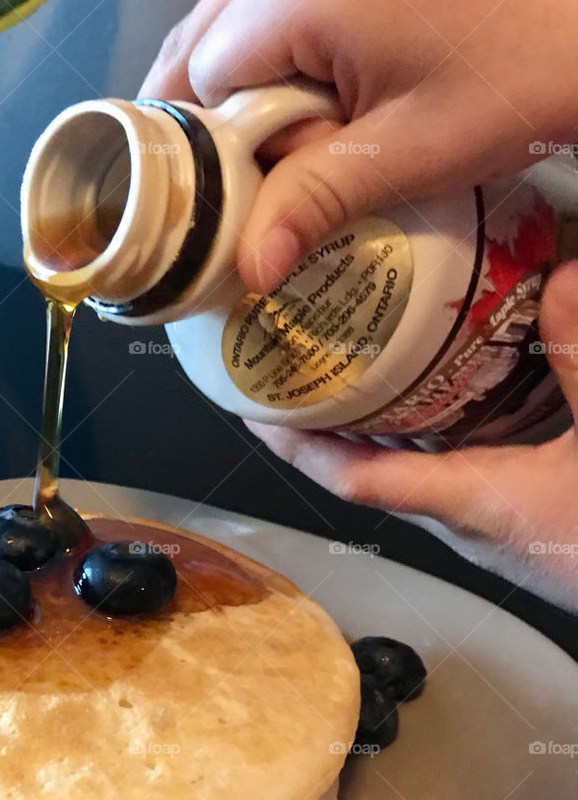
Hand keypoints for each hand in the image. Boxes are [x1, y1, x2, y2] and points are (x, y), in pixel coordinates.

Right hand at [140, 0, 577, 291]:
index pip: (199, 74)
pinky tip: (330, 81)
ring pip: (238, 11)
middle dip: (225, 108)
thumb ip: (310, 203)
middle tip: (275, 162)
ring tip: (314, 122)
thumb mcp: (407, 156)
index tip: (255, 184)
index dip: (217, 143)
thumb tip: (249, 264)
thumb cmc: (527, 71)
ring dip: (255, 76)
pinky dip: (287, 40)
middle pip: (205, 33)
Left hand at [247, 262, 577, 611]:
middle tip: (296, 362)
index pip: (356, 478)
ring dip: (378, 423)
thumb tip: (564, 277)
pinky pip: (457, 467)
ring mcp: (497, 522)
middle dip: (330, 421)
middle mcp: (469, 519)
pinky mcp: (526, 515)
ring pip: (414, 468)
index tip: (253, 411)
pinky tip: (447, 390)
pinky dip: (434, 428)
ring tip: (351, 364)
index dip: (299, 447)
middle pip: (373, 468)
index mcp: (472, 504)